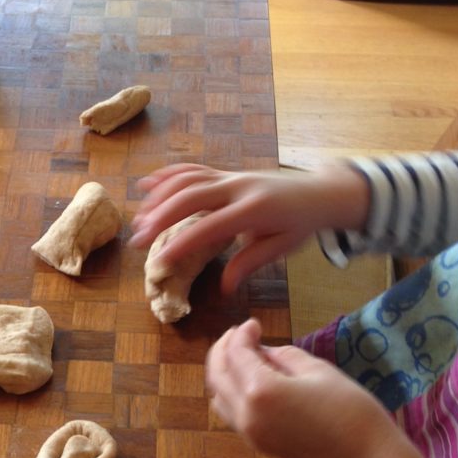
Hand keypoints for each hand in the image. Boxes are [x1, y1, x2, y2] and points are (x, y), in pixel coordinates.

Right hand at [129, 163, 369, 292]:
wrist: (320, 191)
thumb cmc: (301, 224)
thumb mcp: (280, 248)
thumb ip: (249, 263)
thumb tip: (224, 288)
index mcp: (253, 209)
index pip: (209, 227)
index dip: (181, 244)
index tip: (159, 261)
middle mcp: (238, 187)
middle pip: (189, 197)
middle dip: (160, 218)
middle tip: (137, 240)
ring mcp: (231, 176)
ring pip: (187, 180)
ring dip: (159, 198)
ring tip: (139, 219)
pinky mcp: (227, 173)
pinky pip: (193, 170)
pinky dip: (168, 176)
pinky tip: (148, 185)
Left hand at [206, 320, 440, 457]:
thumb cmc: (350, 409)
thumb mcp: (317, 370)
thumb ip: (282, 356)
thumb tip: (261, 351)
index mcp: (260, 390)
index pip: (236, 354)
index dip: (242, 334)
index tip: (255, 323)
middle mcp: (245, 414)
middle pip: (216, 375)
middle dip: (223, 350)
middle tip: (239, 334)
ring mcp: (248, 433)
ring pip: (218, 396)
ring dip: (223, 372)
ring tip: (241, 356)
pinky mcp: (257, 444)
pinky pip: (231, 414)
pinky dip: (231, 393)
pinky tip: (249, 380)